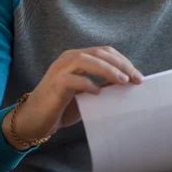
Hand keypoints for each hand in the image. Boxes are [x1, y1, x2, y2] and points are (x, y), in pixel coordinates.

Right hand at [2, 46, 142, 148]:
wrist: (33, 119)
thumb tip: (127, 83)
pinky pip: (74, 80)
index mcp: (76, 57)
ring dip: (108, 70)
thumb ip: (103, 85)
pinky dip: (89, 84)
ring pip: (87, 60)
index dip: (123, 61)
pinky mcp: (55, 84)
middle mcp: (68, 59)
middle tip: (136, 79)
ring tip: (123, 81)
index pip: (104, 52)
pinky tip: (98, 93)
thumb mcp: (87, 94)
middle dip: (121, 64)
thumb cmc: (61, 106)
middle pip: (99, 53)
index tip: (138, 76)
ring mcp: (60, 70)